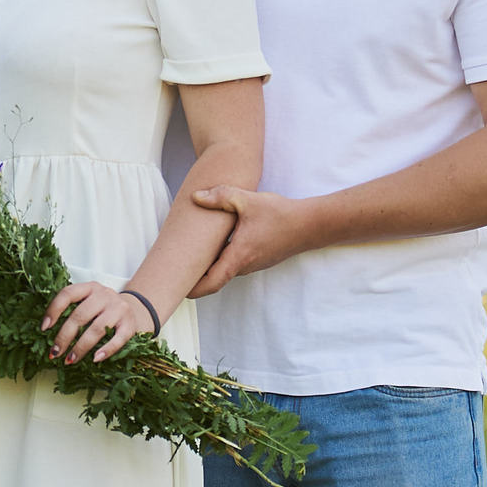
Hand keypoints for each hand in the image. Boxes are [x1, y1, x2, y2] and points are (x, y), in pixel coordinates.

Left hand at [42, 281, 155, 363]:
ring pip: (97, 329)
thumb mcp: (88, 301)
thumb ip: (72, 309)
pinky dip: (106, 350)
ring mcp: (119, 309)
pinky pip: (117, 339)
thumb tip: (46, 330)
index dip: (53, 310)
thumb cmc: (102, 309)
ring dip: (81, 347)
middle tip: (55, 353)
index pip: (67, 294)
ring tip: (70, 360)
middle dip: (64, 337)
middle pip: (80, 316)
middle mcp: (104, 295)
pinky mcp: (129, 325)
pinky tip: (95, 359)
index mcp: (89, 287)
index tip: (44, 328)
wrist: (134, 309)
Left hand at [187, 186, 313, 295]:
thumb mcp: (247, 200)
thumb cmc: (280, 214)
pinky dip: (222, 261)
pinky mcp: (260, 259)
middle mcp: (246, 265)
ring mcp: (254, 264)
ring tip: (190, 258)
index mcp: (239, 256)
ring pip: (226, 271)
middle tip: (175, 272)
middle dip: (196, 277)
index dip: (192, 289)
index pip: (211, 282)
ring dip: (209, 268)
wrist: (311, 224)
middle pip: (215, 278)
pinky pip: (236, 264)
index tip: (177, 290)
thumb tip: (196, 197)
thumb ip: (221, 196)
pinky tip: (215, 246)